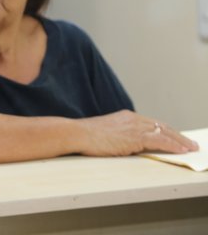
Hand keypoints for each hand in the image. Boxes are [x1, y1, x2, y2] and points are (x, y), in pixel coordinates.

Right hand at [75, 110, 198, 155]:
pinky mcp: (135, 136)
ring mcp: (134, 126)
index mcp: (126, 117)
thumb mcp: (105, 133)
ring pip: (165, 132)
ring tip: (191, 148)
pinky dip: (173, 145)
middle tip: (190, 143)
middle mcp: (133, 119)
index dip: (165, 131)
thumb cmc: (84, 136)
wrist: (77, 133)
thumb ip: (118, 135)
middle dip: (177, 135)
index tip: (175, 137)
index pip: (152, 123)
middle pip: (162, 126)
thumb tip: (124, 144)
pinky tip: (181, 150)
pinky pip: (160, 140)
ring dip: (180, 141)